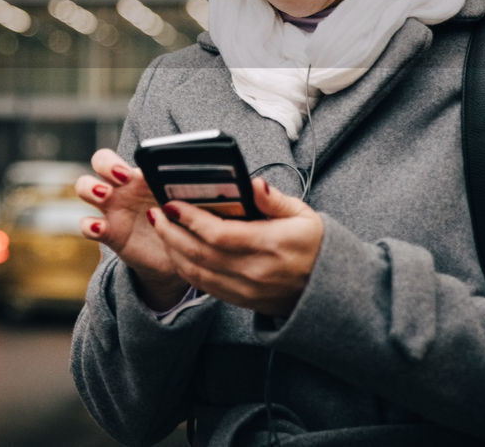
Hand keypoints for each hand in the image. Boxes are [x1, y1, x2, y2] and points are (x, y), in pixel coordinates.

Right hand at [76, 149, 188, 308]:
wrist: (179, 255)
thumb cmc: (186, 219)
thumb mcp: (189, 202)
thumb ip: (196, 188)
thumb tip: (226, 176)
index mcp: (139, 175)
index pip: (117, 155)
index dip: (114, 160)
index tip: (128, 172)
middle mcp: (121, 187)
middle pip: (98, 162)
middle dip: (104, 165)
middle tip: (120, 179)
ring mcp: (111, 209)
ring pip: (85, 187)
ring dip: (90, 188)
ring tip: (104, 196)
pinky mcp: (108, 233)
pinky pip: (87, 225)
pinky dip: (89, 225)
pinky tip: (101, 229)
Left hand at [147, 178, 323, 316]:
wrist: (328, 290)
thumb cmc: (315, 247)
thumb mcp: (304, 216)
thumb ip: (274, 200)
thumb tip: (253, 183)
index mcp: (271, 245)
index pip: (220, 235)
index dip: (191, 220)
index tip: (173, 204)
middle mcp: (255, 271)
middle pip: (201, 254)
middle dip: (172, 232)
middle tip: (157, 213)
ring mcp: (246, 290)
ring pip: (198, 272)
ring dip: (173, 250)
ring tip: (161, 228)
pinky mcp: (240, 301)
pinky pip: (204, 286)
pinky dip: (185, 268)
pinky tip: (176, 251)